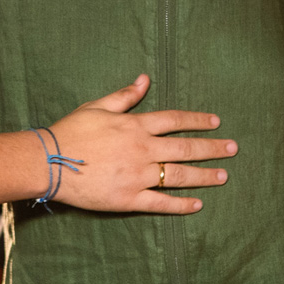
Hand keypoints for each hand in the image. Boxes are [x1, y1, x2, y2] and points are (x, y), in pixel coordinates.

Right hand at [46, 75, 235, 213]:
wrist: (50, 162)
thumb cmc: (71, 131)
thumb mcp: (97, 106)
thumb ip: (125, 95)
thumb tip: (145, 79)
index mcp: (135, 125)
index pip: (174, 120)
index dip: (197, 121)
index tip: (216, 122)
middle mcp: (142, 149)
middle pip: (184, 148)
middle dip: (212, 148)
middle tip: (233, 149)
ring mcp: (137, 175)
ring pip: (178, 175)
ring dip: (204, 176)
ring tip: (223, 176)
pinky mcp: (129, 198)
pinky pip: (161, 203)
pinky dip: (181, 204)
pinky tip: (197, 204)